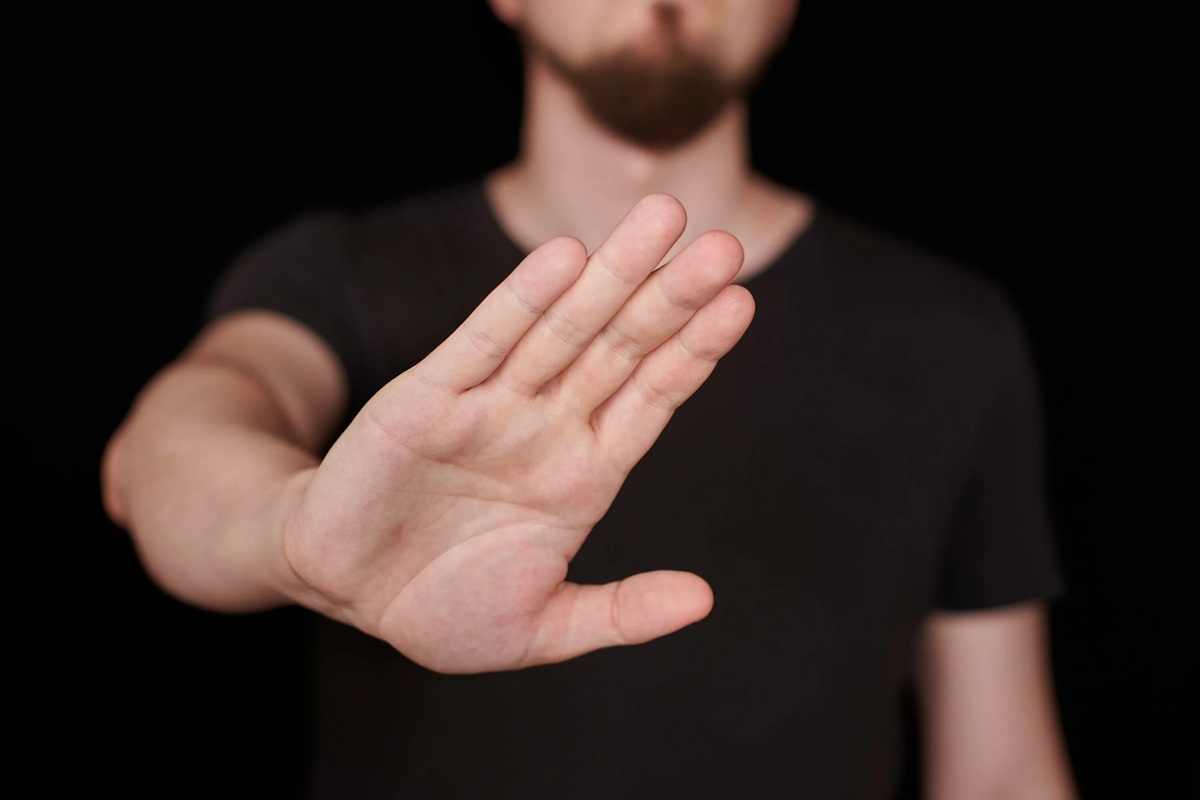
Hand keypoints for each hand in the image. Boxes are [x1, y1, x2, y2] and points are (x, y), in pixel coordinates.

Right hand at [282, 193, 754, 672]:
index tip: (741, 303)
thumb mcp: (543, 629)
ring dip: (611, 275)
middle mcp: (545, 426)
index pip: (652, 398)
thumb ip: (621, 613)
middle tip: (724, 245)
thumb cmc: (443, 610)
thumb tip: (704, 599)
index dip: (695, 351)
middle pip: (621, 349)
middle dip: (671, 298)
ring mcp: (490, 406)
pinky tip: (563, 258)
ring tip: (662, 219)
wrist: (344, 593)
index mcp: (583, 474)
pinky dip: (520, 300)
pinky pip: (481, 341)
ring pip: (562, 330)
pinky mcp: (427, 398)